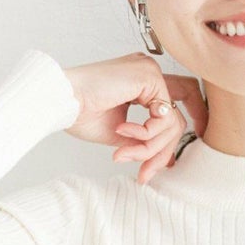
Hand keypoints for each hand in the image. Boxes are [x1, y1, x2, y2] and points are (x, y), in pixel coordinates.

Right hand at [61, 52, 208, 184]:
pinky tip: (123, 132)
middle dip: (165, 150)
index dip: (182, 131)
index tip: (176, 158)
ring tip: (124, 152)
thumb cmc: (81, 113)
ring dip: (150, 147)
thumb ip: (145, 140)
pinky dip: (146, 134)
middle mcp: (149, 73)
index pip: (175, 105)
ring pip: (173, 122)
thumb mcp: (122, 135)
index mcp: (141, 82)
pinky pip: (164, 117)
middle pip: (179, 116)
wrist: (62, 101)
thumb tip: (169, 159)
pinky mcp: (149, 75)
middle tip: (146, 173)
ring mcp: (150, 71)